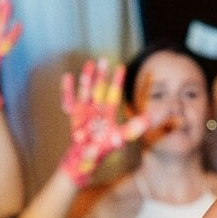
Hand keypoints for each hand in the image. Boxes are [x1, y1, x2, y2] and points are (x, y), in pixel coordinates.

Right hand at [57, 60, 145, 183]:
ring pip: (86, 91)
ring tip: (90, 64)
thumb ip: (133, 129)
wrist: (86, 158)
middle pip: (99, 88)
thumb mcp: (120, 138)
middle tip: (103, 59)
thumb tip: (148, 119)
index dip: (117, 81)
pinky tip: (68, 76)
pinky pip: (70, 101)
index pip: (113, 93)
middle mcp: (96, 108)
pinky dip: (68, 90)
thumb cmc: (104, 148)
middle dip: (101, 75)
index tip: (120, 66)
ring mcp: (84, 111)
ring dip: (87, 78)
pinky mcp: (74, 116)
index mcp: (108, 111)